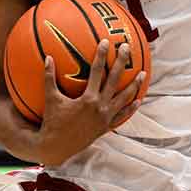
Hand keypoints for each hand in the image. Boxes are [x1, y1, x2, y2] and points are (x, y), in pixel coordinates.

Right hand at [35, 40, 142, 163]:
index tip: (106, 43)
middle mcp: (101, 107)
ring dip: (134, 85)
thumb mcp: (51, 98)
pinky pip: (122, 116)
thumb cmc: (52, 122)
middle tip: (127, 48)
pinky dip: (131, 108)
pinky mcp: (106, 127)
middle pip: (115, 80)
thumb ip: (49, 77)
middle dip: (122, 62)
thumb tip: (47, 58)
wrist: (57, 147)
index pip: (97, 72)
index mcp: (88, 99)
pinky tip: (138, 100)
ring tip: (143, 73)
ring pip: (125, 98)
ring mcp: (106, 118)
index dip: (101, 56)